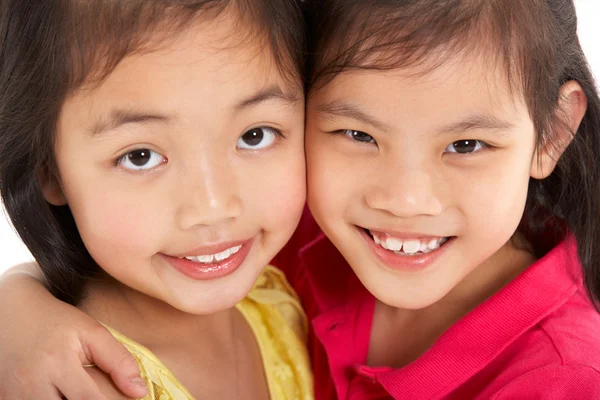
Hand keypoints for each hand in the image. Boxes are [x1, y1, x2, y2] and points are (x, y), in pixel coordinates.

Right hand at [0, 264, 147, 398]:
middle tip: (103, 396)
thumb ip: (118, 360)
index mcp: (57, 362)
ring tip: (80, 393)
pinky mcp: (6, 399)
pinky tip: (62, 394)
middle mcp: (32, 383)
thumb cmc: (57, 322)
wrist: (12, 313)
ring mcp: (14, 395)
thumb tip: (139, 391)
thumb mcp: (92, 332)